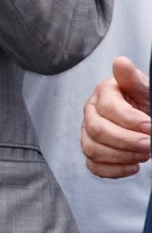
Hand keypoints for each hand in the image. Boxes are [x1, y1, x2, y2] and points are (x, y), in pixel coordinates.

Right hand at [81, 57, 151, 177]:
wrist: (146, 118)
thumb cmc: (145, 102)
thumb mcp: (145, 89)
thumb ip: (133, 79)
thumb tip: (120, 63)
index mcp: (103, 93)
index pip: (108, 108)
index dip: (130, 120)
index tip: (151, 127)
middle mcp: (91, 112)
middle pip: (96, 130)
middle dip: (126, 141)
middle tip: (150, 145)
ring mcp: (87, 132)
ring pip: (92, 149)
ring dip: (122, 156)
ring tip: (144, 155)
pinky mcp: (91, 150)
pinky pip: (93, 166)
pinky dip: (114, 170)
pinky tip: (133, 166)